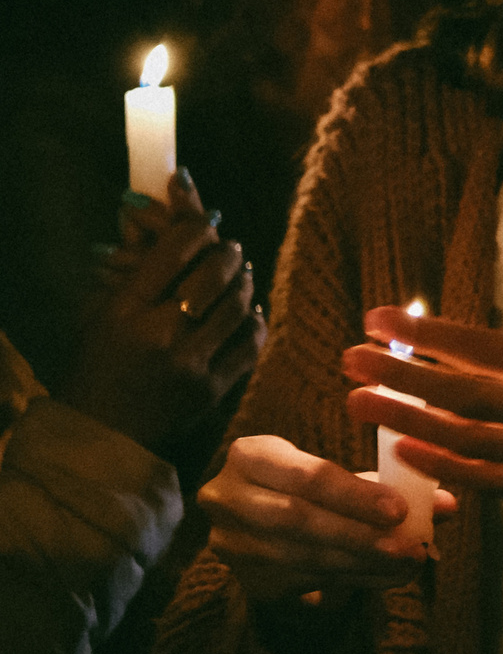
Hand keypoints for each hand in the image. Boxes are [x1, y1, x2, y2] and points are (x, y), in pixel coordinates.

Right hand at [59, 172, 263, 456]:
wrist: (102, 434)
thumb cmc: (97, 366)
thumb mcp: (99, 314)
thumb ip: (130, 270)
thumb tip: (153, 220)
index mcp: (125, 310)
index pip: (175, 251)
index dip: (198, 228)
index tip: (208, 223)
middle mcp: (160, 333)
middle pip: (214, 274)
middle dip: (228, 253)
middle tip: (230, 249)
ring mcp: (191, 363)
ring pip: (238, 306)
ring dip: (245, 284)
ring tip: (242, 274)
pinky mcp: (212, 389)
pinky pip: (250, 345)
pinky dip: (255, 322)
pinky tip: (251, 311)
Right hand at [200, 433, 456, 600]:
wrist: (257, 515)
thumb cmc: (309, 481)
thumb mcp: (335, 470)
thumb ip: (388, 481)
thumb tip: (446, 505)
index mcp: (249, 456)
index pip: (305, 476)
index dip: (354, 495)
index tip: (400, 509)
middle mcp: (228, 500)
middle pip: (301, 521)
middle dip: (361, 536)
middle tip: (411, 548)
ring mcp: (233, 545)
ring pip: (306, 557)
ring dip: (364, 563)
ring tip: (408, 562)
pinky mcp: (249, 579)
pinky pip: (311, 582)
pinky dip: (356, 579)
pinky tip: (390, 576)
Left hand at [341, 235, 502, 530]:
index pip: (486, 344)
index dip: (429, 333)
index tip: (378, 317)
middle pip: (463, 391)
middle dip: (402, 373)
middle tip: (350, 359)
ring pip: (463, 436)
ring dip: (405, 420)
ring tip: (356, 402)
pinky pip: (483, 478)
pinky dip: (442, 466)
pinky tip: (401, 450)